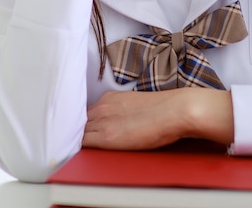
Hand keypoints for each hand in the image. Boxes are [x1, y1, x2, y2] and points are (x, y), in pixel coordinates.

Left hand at [82, 89, 233, 150]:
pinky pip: (82, 142)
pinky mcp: (106, 136)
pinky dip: (80, 147)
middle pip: (79, 121)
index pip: (87, 113)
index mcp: (109, 98)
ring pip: (78, 132)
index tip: (87, 132)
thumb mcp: (135, 105)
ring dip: (78, 139)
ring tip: (81, 148)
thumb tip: (119, 122)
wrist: (174, 110)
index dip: (85, 124)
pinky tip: (84, 152)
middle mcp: (102, 106)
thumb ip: (121, 111)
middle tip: (81, 142)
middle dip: (79, 131)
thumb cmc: (163, 109)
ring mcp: (102, 120)